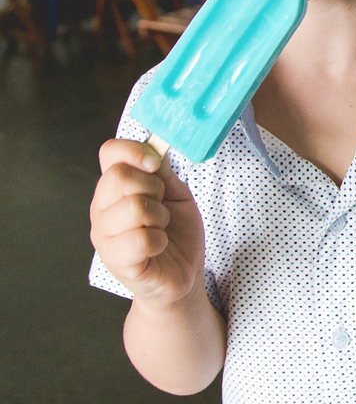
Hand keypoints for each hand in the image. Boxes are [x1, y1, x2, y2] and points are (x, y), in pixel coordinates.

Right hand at [89, 139, 204, 305]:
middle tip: (162, 206)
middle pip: (120, 177)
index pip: (110, 152)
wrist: (182, 275)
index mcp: (115, 188)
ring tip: (161, 228)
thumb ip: (163, 173)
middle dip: (154, 188)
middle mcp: (102, 210)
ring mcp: (105, 237)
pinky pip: (141, 240)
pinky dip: (159, 241)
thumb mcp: (176, 195)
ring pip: (134, 208)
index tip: (156, 165)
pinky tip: (158, 247)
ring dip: (160, 217)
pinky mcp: (116, 262)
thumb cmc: (176, 233)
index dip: (134, 150)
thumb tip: (156, 149)